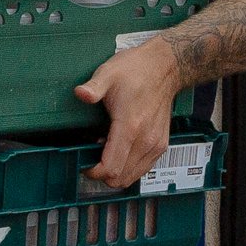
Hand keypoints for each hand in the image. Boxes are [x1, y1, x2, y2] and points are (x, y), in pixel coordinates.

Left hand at [72, 39, 184, 189]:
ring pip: (132, 177)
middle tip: (92, 155)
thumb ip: (93, 87)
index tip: (84, 162)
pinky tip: (120, 150)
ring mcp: (155, 145)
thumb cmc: (136, 70)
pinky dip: (128, 167)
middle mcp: (146, 140)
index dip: (93, 172)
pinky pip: (142, 169)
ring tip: (106, 151)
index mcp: (130, 126)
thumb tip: (81, 94)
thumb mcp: (108, 74)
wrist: (164, 68)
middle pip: (120, 178)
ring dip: (116, 171)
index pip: (111, 168)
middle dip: (102, 173)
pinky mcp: (161, 146)